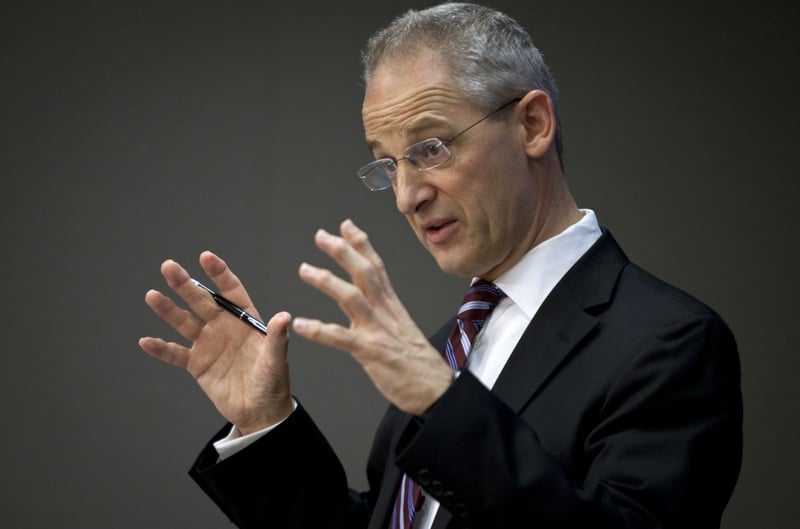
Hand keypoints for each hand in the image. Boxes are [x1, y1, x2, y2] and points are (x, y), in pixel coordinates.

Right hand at [139, 251, 293, 434]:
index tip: (205, 257)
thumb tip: (284, 316)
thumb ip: (277, 339)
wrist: (261, 412)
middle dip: (186, 284)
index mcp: (245, 320)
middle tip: (169, 267)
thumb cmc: (273, 382)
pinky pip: (176, 354)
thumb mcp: (276, 360)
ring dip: (168, 310)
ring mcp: (208, 345)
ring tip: (152, 296)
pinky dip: (161, 349)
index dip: (219, 274)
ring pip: (185, 322)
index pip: (231, 291)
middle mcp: (224, 327)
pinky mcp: (197, 365)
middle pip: (202, 301)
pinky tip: (145, 341)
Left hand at [292, 219, 452, 414]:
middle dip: (343, 251)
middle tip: (321, 236)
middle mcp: (385, 312)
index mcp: (392, 305)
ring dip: (327, 281)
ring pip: (352, 297)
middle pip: (364, 273)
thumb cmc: (419, 363)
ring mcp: (378, 331)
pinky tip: (301, 324)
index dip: (361, 244)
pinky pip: (341, 338)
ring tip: (305, 269)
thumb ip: (385, 311)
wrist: (437, 390)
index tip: (346, 225)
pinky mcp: (371, 353)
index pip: (376, 266)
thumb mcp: (402, 328)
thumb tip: (375, 298)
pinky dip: (319, 330)